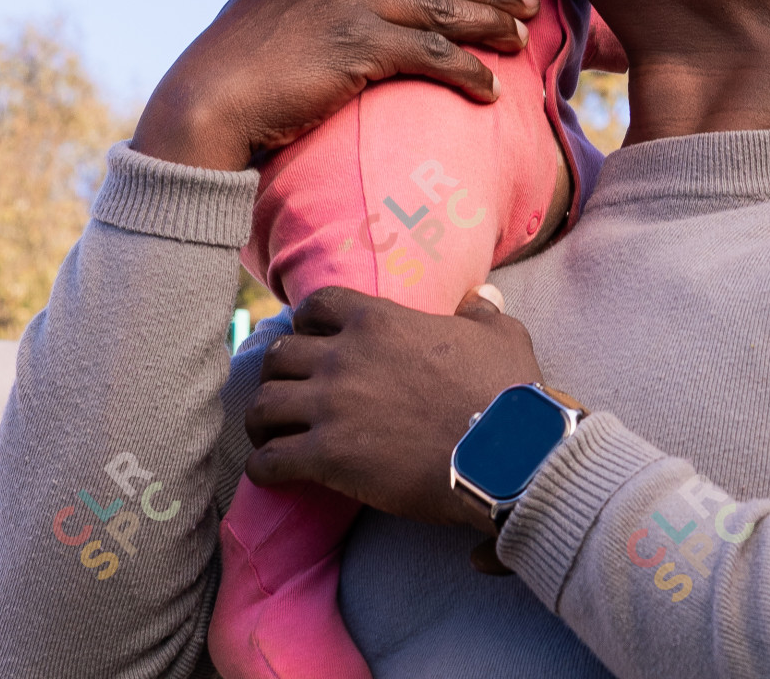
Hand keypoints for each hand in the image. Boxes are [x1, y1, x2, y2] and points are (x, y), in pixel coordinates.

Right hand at [130, 0, 539, 171]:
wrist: (209, 98)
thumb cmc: (236, 63)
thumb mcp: (274, 3)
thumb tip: (338, 2)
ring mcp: (353, 4)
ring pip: (446, 6)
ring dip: (492, 23)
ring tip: (521, 39)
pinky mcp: (360, 48)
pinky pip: (434, 54)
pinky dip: (469, 72)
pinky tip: (489, 89)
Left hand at [244, 286, 543, 533]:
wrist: (504, 452)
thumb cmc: (506, 393)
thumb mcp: (502, 335)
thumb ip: (481, 312)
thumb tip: (479, 296)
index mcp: (378, 321)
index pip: (315, 306)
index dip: (308, 324)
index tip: (313, 343)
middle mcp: (343, 357)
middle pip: (279, 354)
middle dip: (280, 374)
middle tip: (291, 393)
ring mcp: (331, 406)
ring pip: (263, 404)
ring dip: (265, 420)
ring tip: (273, 435)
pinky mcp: (328, 457)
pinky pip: (269, 460)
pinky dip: (263, 467)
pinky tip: (273, 473)